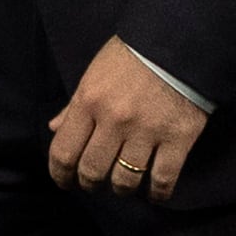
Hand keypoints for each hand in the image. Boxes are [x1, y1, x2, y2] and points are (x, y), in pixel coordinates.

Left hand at [46, 39, 211, 202]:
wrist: (180, 41)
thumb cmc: (133, 54)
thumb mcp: (95, 73)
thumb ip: (74, 104)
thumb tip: (55, 128)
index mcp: (89, 101)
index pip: (63, 152)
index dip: (60, 174)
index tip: (64, 181)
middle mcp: (114, 120)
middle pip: (92, 172)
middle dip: (90, 183)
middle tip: (95, 182)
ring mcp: (146, 131)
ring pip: (125, 180)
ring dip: (121, 189)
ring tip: (124, 185)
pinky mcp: (177, 138)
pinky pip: (162, 179)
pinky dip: (157, 193)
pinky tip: (154, 194)